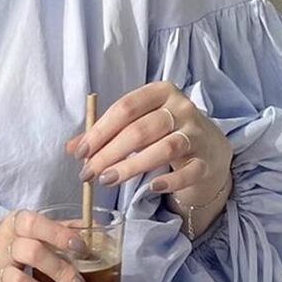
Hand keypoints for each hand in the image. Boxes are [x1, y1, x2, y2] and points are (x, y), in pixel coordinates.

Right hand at [0, 209, 91, 281]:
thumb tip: (96, 230)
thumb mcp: (32, 229)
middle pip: (32, 253)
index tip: (81, 247)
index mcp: (16, 225)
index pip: (35, 224)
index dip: (59, 234)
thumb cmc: (14, 243)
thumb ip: (62, 227)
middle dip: (61, 271)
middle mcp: (5, 247)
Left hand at [64, 81, 231, 198]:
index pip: (125, 108)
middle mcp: (182, 108)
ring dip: (132, 166)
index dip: (100, 131)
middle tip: (89, 173)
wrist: (210, 151)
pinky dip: (169, 180)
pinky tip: (151, 188)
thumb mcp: (137, 127)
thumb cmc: (166, 135)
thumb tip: (71, 147)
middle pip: (141, 129)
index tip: (80, 153)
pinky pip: (188, 172)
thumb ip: (106, 134)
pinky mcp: (207, 161)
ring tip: (108, 180)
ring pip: (164, 148)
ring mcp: (197, 134)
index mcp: (161, 92)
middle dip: (109, 153)